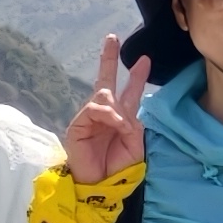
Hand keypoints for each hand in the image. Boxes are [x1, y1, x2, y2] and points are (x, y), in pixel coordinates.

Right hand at [64, 34, 150, 183]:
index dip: (136, 77)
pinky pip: (95, 109)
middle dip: (109, 58)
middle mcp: (105, 114)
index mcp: (121, 119)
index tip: (145, 60)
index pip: (129, 93)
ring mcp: (90, 118)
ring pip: (103, 96)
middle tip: (112, 37)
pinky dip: (109, 115)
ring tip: (123, 127)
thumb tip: (123, 114)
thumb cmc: (117, 167)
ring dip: (117, 110)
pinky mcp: (78, 124)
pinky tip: (116, 125)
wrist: (100, 185)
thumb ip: (133, 125)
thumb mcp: (135, 145)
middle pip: (106, 80)